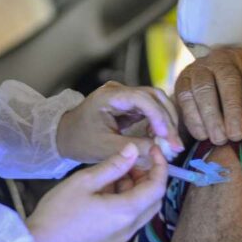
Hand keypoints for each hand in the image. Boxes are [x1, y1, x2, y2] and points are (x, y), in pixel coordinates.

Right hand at [27, 143, 166, 241]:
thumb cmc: (59, 212)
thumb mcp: (84, 182)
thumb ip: (112, 166)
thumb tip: (132, 150)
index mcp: (126, 211)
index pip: (157, 186)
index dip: (160, 165)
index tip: (152, 149)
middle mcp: (129, 227)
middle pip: (153, 199)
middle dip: (148, 176)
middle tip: (130, 160)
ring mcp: (121, 236)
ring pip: (141, 208)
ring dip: (135, 187)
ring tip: (112, 172)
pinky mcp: (111, 239)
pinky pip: (129, 216)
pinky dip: (125, 199)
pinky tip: (104, 189)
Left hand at [56, 81, 183, 165]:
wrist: (65, 135)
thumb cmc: (80, 140)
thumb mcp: (105, 148)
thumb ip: (133, 148)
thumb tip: (160, 150)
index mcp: (110, 96)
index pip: (142, 99)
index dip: (158, 117)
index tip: (167, 137)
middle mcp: (120, 91)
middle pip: (154, 96)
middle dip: (167, 119)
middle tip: (176, 144)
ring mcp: (125, 96)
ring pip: (156, 101)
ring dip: (166, 120)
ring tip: (171, 143)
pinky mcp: (129, 104)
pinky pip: (150, 109)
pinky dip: (159, 123)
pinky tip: (160, 138)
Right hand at [174, 47, 241, 144]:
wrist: (207, 78)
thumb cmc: (239, 88)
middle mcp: (220, 59)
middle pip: (228, 82)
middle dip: (233, 110)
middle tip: (237, 135)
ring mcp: (198, 69)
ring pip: (203, 90)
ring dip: (211, 117)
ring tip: (219, 139)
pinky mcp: (181, 82)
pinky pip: (184, 99)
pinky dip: (193, 119)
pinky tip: (202, 135)